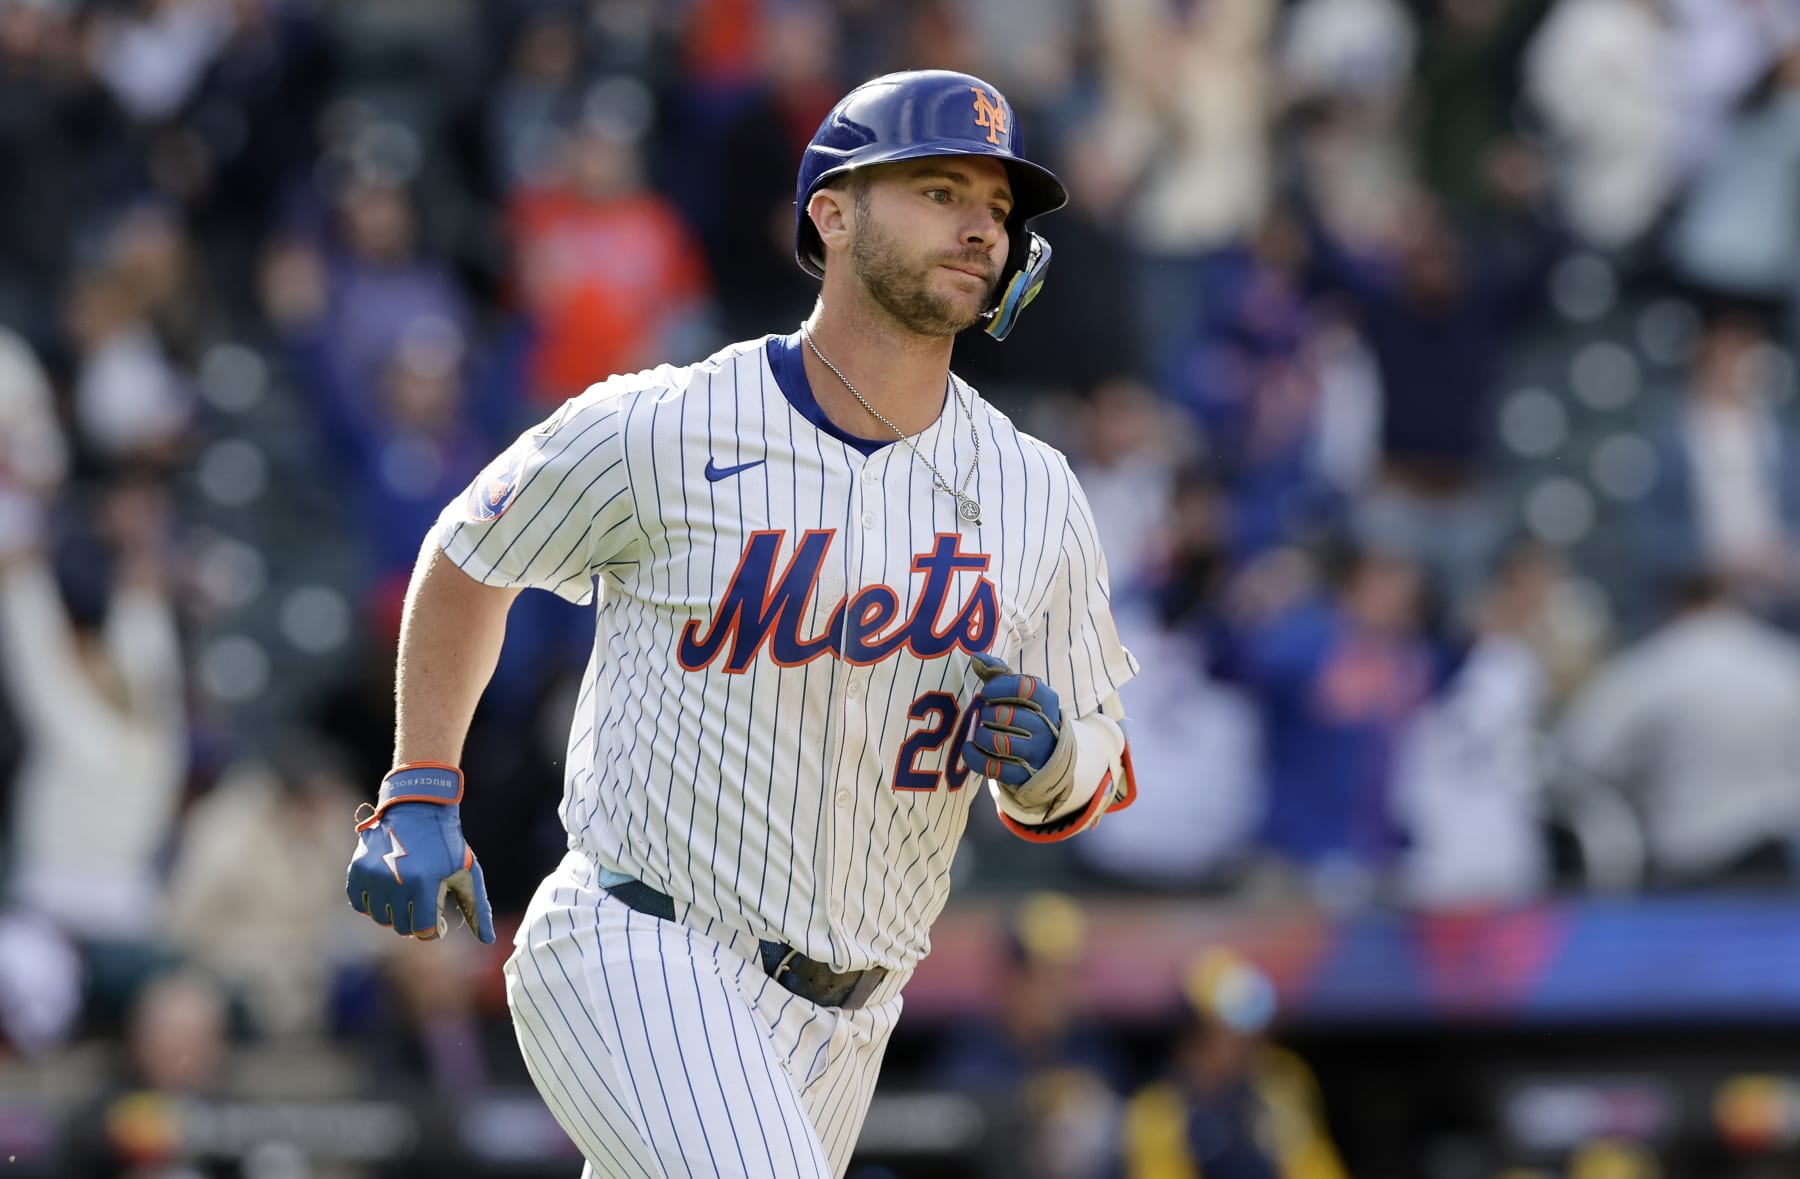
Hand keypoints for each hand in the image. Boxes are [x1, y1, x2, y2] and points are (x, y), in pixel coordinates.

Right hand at [346, 765, 494, 942]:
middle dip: (415, 920)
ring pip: (380, 918)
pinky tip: (387, 891)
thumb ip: (477, 909)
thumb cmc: (446, 844)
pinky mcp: (358, 869)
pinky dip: (372, 903)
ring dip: (394, 912)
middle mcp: (396, 881)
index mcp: (425, 883)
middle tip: (423, 903)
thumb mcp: (468, 873)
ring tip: (407, 894)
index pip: (423, 930)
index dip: (434, 929)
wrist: (418, 809)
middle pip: (401, 927)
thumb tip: (488, 940)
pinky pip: (360, 904)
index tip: (440, 920)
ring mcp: (374, 875)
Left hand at [963, 653, 1074, 816]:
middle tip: (986, 715)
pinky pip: (992, 766)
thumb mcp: (1020, 692)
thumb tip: (975, 657)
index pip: (1025, 687)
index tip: (987, 692)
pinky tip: (969, 748)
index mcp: (1047, 701)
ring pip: (997, 741)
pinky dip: (974, 757)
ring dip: (980, 734)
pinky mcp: (1023, 774)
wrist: (1046, 755)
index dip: (999, 687)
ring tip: (980, 731)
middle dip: (987, 713)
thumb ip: (998, 673)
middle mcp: (1045, 727)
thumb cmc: (1027, 715)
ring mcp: (1036, 753)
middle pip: (1006, 715)